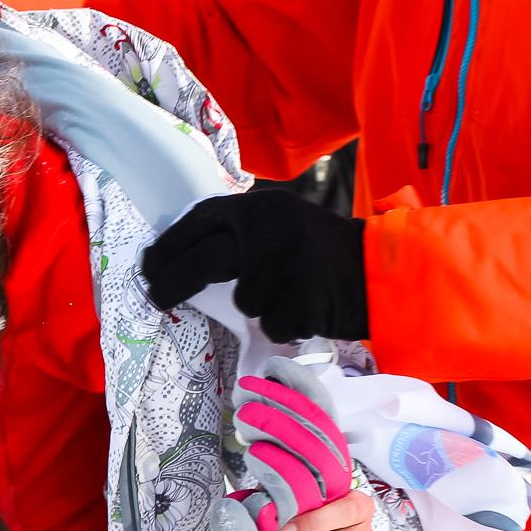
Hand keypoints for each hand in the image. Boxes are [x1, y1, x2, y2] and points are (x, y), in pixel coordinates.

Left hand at [141, 191, 367, 341]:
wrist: (381, 271)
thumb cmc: (324, 251)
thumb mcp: (282, 222)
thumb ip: (241, 231)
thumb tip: (182, 253)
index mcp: (263, 206)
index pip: (201, 220)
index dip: (169, 244)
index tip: (150, 264)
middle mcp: (271, 232)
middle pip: (204, 261)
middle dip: (173, 281)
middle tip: (157, 297)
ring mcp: (286, 268)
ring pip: (244, 301)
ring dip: (260, 306)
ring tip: (294, 291)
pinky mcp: (301, 303)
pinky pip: (272, 324)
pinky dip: (285, 323)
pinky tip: (309, 307)